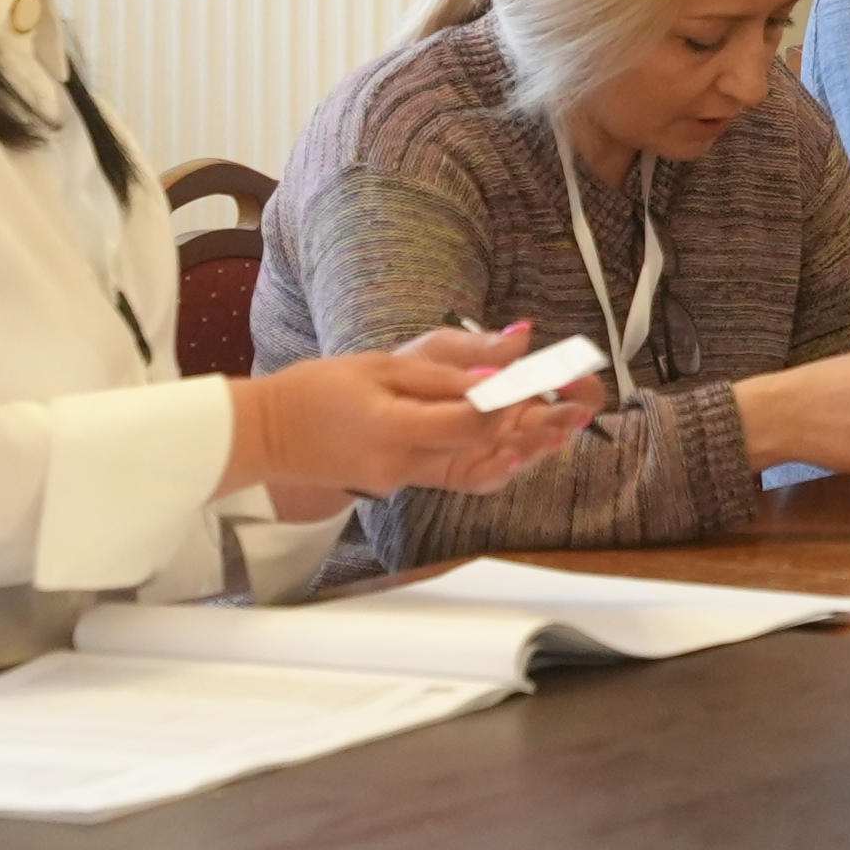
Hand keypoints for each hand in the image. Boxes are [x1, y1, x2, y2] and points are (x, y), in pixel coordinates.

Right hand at [226, 349, 598, 512]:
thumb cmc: (316, 391)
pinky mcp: (402, 484)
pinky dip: (487, 452)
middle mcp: (405, 464)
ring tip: (566, 419)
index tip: (547, 378)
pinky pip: (455, 470)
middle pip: (486, 447)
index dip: (513, 400)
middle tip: (583, 402)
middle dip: (538, 424)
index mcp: (396, 430)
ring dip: (523, 442)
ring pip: (477, 464)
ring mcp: (404, 480)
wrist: (267, 436)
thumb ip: (445, 369)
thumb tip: (503, 365)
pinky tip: (519, 437)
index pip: (473, 420)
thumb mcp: (382, 365)